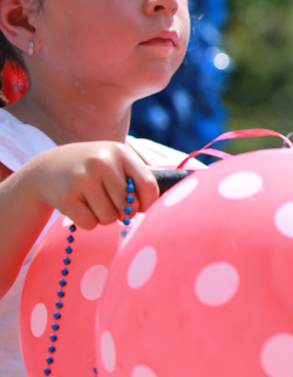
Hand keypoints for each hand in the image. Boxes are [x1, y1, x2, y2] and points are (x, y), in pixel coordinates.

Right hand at [24, 142, 158, 228]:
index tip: (142, 209)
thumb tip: (163, 202)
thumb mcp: (114, 162)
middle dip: (122, 212)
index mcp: (120, 152)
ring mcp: (82, 179)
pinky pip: (90, 223)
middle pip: (128, 206)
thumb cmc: (91, 169)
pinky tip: (79, 206)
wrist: (46, 168)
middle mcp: (102, 162)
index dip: (149, 203)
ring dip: (104, 218)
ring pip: (110, 217)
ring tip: (93, 203)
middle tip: (109, 203)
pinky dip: (87, 222)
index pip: (148, 185)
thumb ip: (137, 178)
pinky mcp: (65, 196)